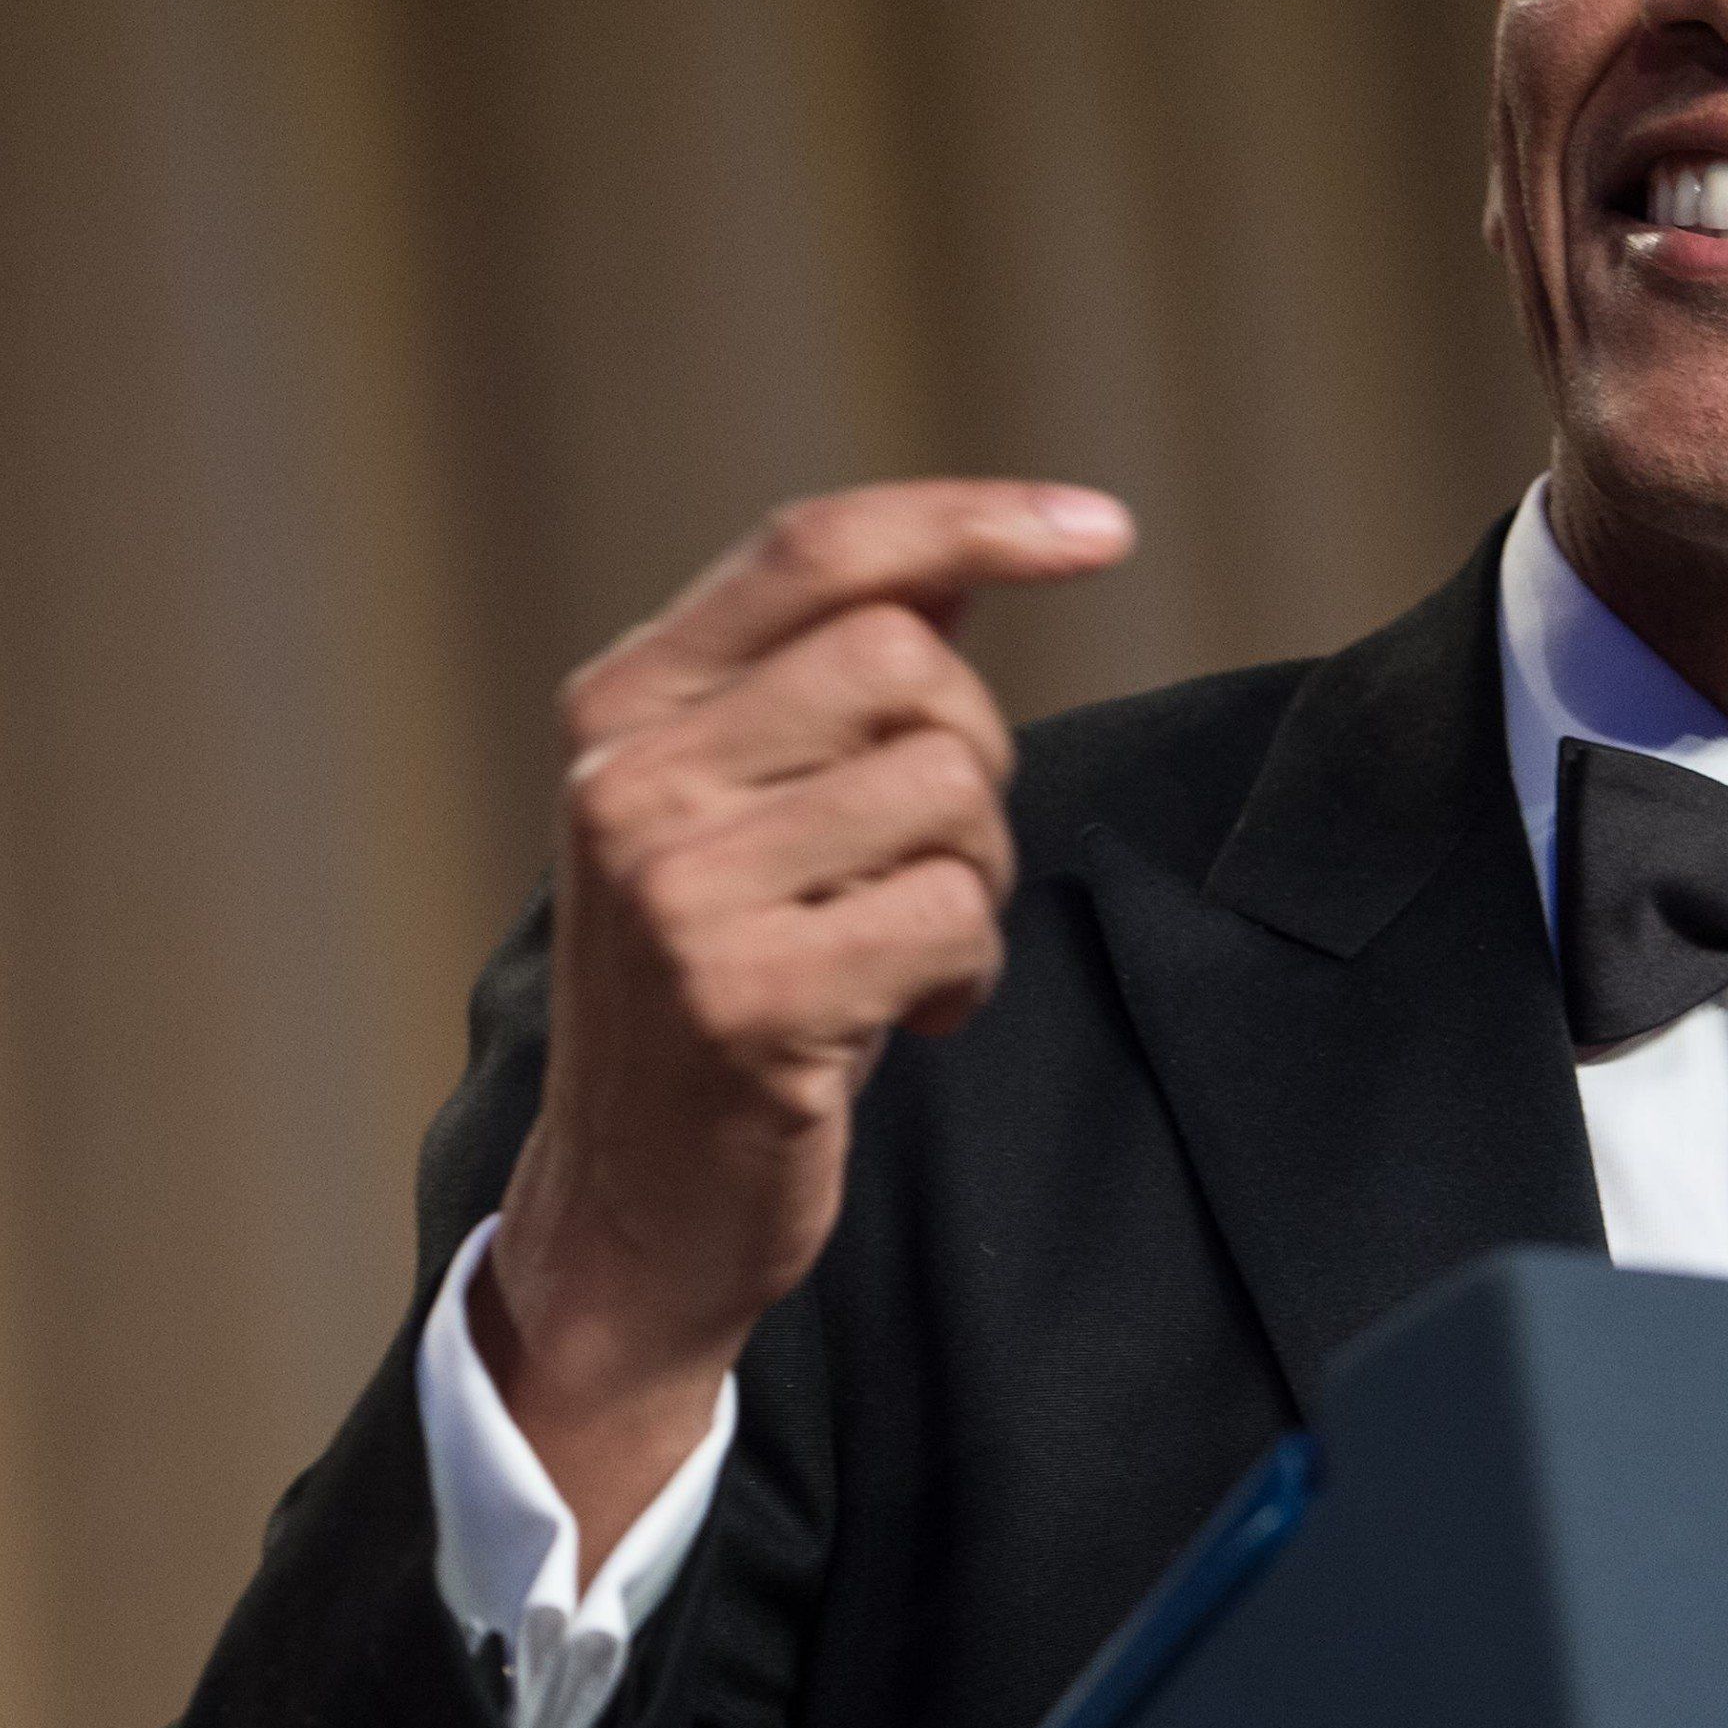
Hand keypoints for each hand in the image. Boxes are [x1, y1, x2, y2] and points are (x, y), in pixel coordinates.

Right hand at [472, 478, 1134, 1558]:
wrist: (635, 1210)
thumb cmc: (729, 982)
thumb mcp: (746, 806)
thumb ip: (831, 675)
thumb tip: (968, 555)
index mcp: (623, 703)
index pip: (816, 549)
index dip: (972, 517)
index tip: (1104, 530)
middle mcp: (626, 776)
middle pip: (905, 656)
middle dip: (974, 752)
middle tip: (934, 858)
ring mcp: (671, 888)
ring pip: (947, 784)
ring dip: (978, 877)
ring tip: (911, 948)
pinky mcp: (741, 998)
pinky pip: (951, 913)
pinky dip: (969, 969)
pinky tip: (911, 1015)